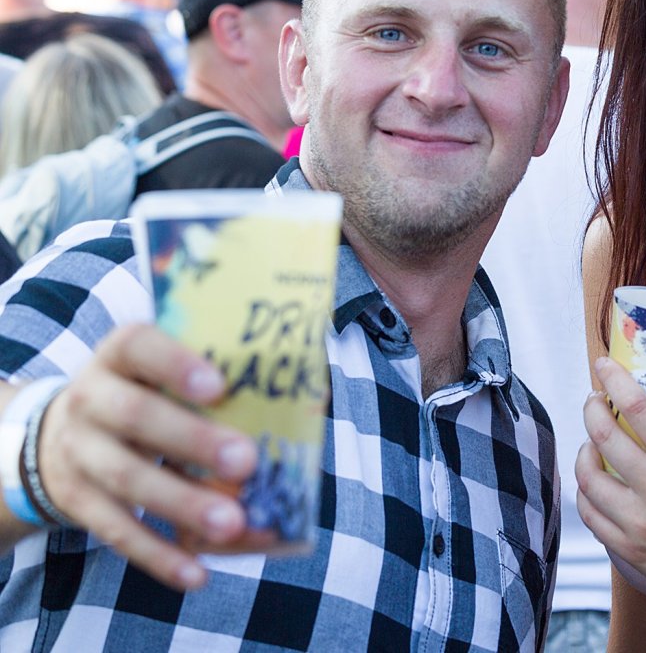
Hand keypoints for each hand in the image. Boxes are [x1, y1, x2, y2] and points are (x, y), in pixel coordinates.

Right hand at [37, 324, 259, 589]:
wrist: (57, 434)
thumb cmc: (145, 392)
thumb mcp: (162, 370)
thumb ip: (219, 373)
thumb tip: (313, 392)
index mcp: (121, 354)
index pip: (139, 346)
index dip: (176, 365)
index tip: (220, 387)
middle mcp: (91, 398)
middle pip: (136, 416)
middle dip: (192, 440)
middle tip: (246, 462)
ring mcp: (79, 451)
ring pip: (128, 478)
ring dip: (183, 504)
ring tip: (232, 524)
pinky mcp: (77, 501)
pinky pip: (117, 531)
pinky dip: (158, 555)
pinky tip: (198, 573)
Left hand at [575, 358, 645, 623]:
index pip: (639, 409)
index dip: (615, 381)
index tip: (605, 366)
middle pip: (603, 438)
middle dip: (591, 411)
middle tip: (593, 402)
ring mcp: (640, 523)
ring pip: (588, 478)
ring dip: (583, 452)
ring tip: (589, 444)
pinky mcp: (631, 550)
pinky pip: (592, 516)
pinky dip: (587, 494)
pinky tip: (593, 485)